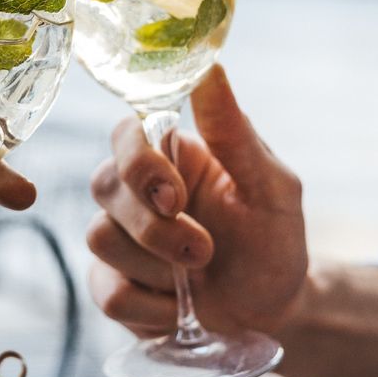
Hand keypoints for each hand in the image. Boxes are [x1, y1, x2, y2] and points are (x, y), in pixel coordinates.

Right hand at [87, 65, 306, 335]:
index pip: (124, 134)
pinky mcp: (112, 286)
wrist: (276, 310)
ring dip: (159, 267)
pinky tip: (181, 307)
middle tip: (204, 250)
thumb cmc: (274, 237)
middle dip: (154, 226)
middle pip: (103, 185)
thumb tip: (210, 66)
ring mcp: (118, 239)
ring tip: (201, 276)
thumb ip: (234, 131)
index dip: (137, 162)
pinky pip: (107, 293)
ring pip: (100, 238)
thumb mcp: (270, 185)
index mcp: (170, 155)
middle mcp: (134, 191)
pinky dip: (152, 307)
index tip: (175, 195)